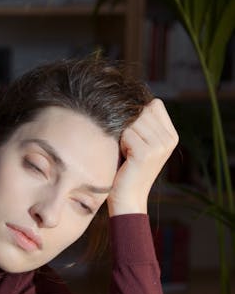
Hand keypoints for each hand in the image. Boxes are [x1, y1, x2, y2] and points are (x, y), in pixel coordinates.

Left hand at [107, 98, 178, 215]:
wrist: (128, 198)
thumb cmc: (128, 168)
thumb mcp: (141, 142)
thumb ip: (144, 122)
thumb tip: (130, 95)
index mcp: (171, 135)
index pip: (154, 104)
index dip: (138, 115)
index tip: (135, 136)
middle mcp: (169, 139)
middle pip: (142, 111)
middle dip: (129, 126)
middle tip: (129, 148)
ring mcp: (160, 146)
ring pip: (133, 121)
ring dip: (124, 135)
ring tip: (127, 153)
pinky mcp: (146, 153)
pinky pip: (127, 134)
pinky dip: (120, 143)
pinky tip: (125, 158)